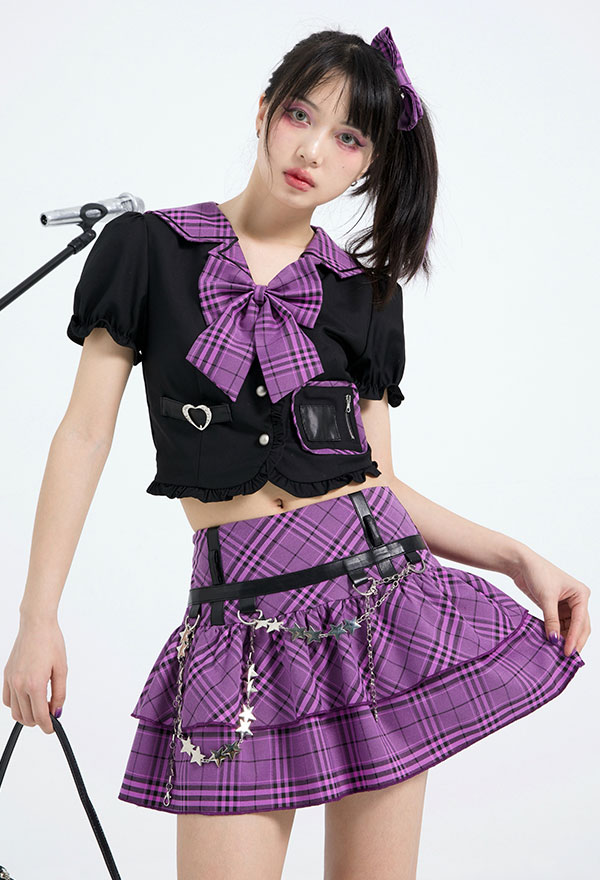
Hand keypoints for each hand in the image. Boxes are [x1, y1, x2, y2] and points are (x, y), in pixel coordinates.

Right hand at [2, 615, 67, 734]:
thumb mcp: (61, 669)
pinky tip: (27, 699)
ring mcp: (10, 680)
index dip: (47, 726)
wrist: (36, 625)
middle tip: (50, 715)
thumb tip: (57, 711)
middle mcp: (19, 684)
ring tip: (40, 707)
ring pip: (15, 711)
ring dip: (27, 715)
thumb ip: (59, 693)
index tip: (52, 728)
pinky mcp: (6, 675)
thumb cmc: (51, 642)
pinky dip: (16, 705)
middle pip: (26, 717)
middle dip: (39, 721)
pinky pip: (7, 699)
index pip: (39, 715)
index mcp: (35, 684)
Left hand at [509, 547, 590, 657]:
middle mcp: (578, 600)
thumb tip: (555, 640)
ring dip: (565, 639)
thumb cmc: (537, 572)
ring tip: (558, 654)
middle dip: (574, 641)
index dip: (574, 638)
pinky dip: (557, 634)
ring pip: (570, 628)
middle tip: (566, 659)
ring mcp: (567, 605)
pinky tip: (552, 643)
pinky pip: (560, 625)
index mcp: (581, 594)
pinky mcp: (556, 608)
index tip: (567, 652)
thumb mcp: (546, 597)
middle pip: (580, 627)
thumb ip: (551, 620)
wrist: (520, 563)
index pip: (580, 621)